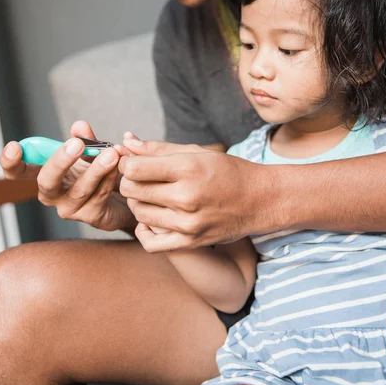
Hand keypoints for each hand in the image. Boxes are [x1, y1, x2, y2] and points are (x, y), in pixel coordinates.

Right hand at [0, 121, 133, 231]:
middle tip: (76, 144)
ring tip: (110, 153)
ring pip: (80, 189)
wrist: (128, 194)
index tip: (14, 147)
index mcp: (46, 174)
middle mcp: (53, 194)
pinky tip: (119, 164)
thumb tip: (79, 126)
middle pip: (47, 182)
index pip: (19, 172)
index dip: (11, 162)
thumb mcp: (92, 151)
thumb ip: (85, 139)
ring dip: (96, 169)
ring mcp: (70, 208)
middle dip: (60, 162)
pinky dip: (111, 177)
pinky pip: (100, 195)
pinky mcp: (92, 217)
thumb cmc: (100, 171)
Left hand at [118, 139, 273, 251]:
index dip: (127, 163)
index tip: (133, 162)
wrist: (260, 200)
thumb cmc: (227, 171)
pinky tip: (152, 218)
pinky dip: (144, 230)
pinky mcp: (190, 242)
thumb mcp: (196, 152)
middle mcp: (187, 197)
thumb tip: (126, 142)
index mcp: (188, 168)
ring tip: (150, 195)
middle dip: (129, 181)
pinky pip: (150, 242)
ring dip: (137, 202)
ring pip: (138, 213)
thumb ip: (158, 148)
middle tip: (141, 177)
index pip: (134, 168)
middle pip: (132, 190)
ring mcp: (188, 223)